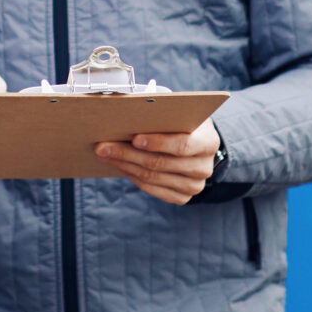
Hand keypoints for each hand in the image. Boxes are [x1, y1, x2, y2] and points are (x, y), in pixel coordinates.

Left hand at [95, 119, 220, 205]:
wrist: (196, 143)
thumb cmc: (183, 122)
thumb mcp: (180, 114)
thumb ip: (161, 116)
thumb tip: (126, 116)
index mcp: (208, 142)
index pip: (182, 145)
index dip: (158, 142)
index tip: (134, 138)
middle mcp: (204, 168)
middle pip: (161, 164)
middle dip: (128, 154)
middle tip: (103, 147)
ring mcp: (194, 186)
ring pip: (153, 177)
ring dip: (125, 165)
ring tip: (105, 155)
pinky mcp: (182, 197)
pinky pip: (152, 189)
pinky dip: (132, 176)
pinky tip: (119, 165)